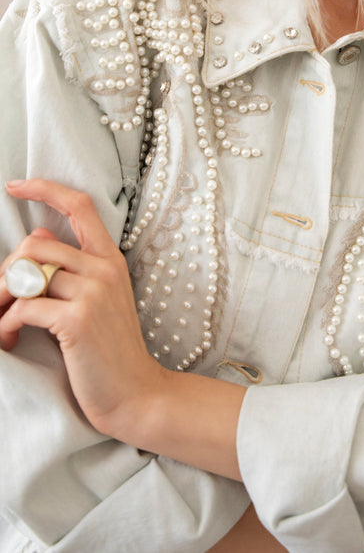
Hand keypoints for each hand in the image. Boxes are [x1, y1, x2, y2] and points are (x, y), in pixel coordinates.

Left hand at [0, 179, 164, 436]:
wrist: (135, 394)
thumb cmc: (110, 350)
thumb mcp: (98, 300)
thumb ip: (71, 267)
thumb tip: (36, 237)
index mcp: (110, 259)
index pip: (79, 206)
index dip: (45, 189)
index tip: (15, 185)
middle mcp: (104, 268)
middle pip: (36, 246)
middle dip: (7, 274)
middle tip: (0, 303)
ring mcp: (93, 292)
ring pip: (26, 275)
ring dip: (2, 301)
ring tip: (3, 324)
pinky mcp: (77, 319)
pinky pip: (24, 307)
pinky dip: (7, 325)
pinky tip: (11, 340)